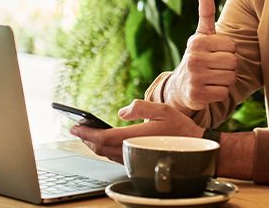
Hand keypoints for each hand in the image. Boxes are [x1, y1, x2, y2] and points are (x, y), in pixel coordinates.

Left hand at [70, 100, 202, 162]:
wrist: (194, 148)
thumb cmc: (180, 128)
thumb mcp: (163, 109)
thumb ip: (141, 107)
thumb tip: (122, 111)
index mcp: (135, 137)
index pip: (103, 137)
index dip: (86, 133)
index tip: (74, 126)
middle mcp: (132, 150)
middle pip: (100, 148)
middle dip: (86, 138)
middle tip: (76, 129)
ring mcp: (134, 158)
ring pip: (106, 154)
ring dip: (94, 144)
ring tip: (87, 134)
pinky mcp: (137, 161)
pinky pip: (114, 157)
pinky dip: (104, 150)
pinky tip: (104, 142)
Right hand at [165, 0, 236, 111]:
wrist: (180, 87)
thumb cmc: (198, 56)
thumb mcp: (201, 35)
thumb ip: (206, 13)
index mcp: (197, 42)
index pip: (232, 46)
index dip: (228, 51)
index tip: (215, 54)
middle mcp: (193, 59)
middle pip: (233, 62)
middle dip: (229, 66)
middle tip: (215, 68)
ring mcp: (194, 78)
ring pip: (230, 78)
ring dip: (225, 80)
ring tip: (212, 78)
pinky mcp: (196, 96)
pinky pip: (224, 93)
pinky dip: (220, 93)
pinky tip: (209, 90)